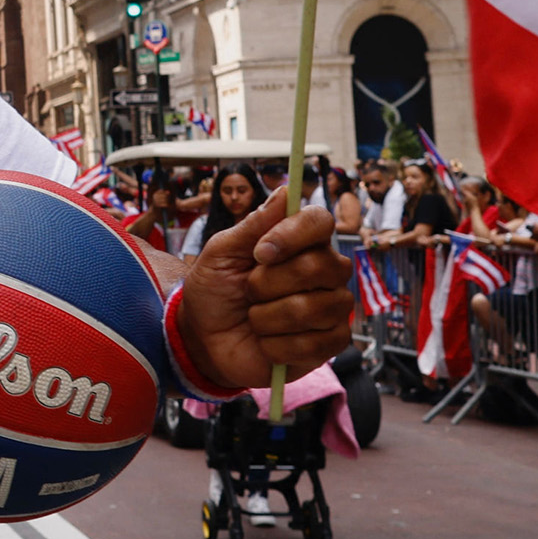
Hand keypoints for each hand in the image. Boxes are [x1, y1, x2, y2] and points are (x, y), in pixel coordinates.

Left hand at [171, 186, 351, 392]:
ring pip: (315, 308)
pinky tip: (266, 342)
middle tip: (248, 290)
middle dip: (269, 283)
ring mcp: (332, 308)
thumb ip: (252, 225)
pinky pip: (315, 344)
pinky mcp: (331, 344)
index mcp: (301, 241)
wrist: (205, 338)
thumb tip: (284, 192)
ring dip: (268, 317)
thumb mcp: (221, 253)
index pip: (320, 221)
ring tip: (254, 318)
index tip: (261, 251)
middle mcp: (325, 271)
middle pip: (321, 266)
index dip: (293, 234)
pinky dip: (277, 346)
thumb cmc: (216, 290)